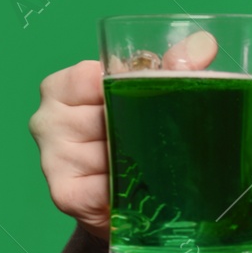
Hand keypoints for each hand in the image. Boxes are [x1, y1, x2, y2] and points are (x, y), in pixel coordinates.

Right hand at [30, 30, 217, 239]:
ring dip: (141, 163)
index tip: (156, 108)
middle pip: (107, 116)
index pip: (98, 77)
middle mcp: (47, 118)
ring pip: (111, 153)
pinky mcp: (64, 194)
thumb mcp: (150, 99)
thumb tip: (204, 44)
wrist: (130, 209)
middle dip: (144, 130)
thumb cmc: (135, 143)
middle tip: (167, 142)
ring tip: (154, 169)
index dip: (134, 92)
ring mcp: (51, 157)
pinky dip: (129, 191)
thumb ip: (173, 68)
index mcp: (62, 87)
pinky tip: (137, 192)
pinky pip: (106, 187)